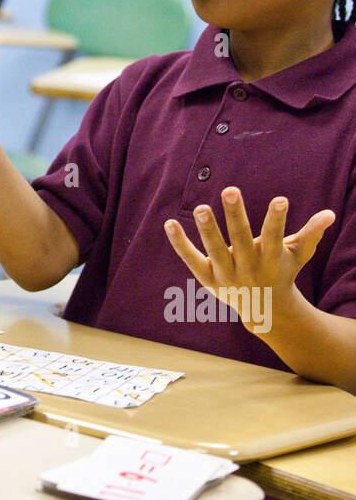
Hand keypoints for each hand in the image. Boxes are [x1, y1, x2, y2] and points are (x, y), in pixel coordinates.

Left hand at [164, 186, 333, 333]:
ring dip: (207, 229)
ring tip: (201, 207)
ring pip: (215, 250)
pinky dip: (180, 243)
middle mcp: (247, 268)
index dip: (277, 219)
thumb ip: (311, 234)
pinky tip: (169, 223)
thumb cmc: (281, 273)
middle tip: (230, 189)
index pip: (274, 237)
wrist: (264, 310)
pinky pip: (191, 259)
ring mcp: (226, 274)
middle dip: (235, 216)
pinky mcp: (207, 278)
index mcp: (270, 260)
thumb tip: (330, 213)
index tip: (281, 199)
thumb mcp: (297, 255)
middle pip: (240, 239)